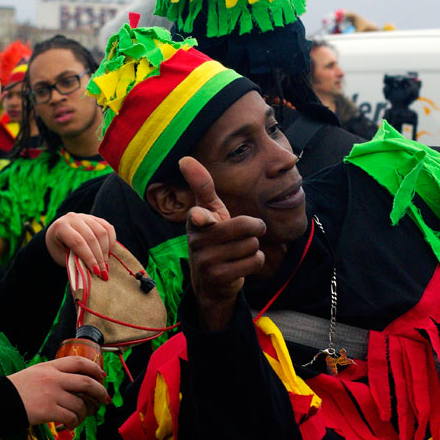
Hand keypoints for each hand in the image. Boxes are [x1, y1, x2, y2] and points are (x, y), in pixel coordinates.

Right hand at [7, 356, 109, 428]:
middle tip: (104, 400)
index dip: (95, 369)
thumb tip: (77, 382)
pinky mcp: (48, 411)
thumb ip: (55, 374)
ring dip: (85, 413)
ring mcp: (52, 394)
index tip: (102, 377)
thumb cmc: (16, 390)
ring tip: (80, 417)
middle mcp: (54, 378)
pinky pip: (71, 417)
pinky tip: (69, 425)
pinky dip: (74, 423)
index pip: (79, 362)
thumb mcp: (35, 373)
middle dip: (100, 392)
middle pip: (87, 383)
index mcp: (51, 367)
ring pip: (80, 404)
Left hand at [45, 212, 115, 279]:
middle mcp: (73, 218)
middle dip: (99, 257)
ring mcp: (85, 216)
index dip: (88, 257)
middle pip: (91, 237)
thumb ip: (76, 260)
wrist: (58, 235)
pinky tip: (109, 253)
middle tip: (103, 272)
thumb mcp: (62, 257)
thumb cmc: (59, 249)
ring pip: (102, 232)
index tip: (96, 271)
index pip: (78, 242)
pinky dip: (111, 241)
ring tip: (105, 264)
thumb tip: (94, 269)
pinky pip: (108, 228)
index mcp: (60, 227)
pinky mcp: (95, 218)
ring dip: (106, 251)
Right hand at [179, 156, 265, 329]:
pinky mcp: (219, 278)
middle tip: (248, 232)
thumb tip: (184, 158)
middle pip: (245, 227)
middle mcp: (197, 241)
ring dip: (253, 247)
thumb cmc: (213, 237)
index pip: (200, 215)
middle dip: (254, 228)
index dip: (202, 216)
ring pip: (252, 245)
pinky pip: (254, 261)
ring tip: (238, 251)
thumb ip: (202, 186)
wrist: (211, 281)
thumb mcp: (208, 211)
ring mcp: (206, 261)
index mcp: (195, 221)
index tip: (201, 216)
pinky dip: (255, 261)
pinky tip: (242, 263)